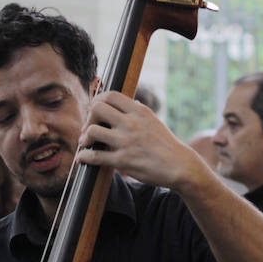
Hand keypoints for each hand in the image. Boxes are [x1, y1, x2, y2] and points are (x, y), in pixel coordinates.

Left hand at [77, 91, 200, 189]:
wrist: (179, 166)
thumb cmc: (166, 144)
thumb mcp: (154, 121)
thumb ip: (139, 111)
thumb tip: (131, 101)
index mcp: (139, 111)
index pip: (110, 95)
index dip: (97, 101)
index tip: (95, 111)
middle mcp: (131, 123)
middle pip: (97, 108)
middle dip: (88, 117)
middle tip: (89, 128)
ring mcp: (126, 142)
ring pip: (92, 131)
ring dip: (84, 138)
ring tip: (85, 144)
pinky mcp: (123, 160)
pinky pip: (95, 156)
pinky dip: (84, 156)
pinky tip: (82, 158)